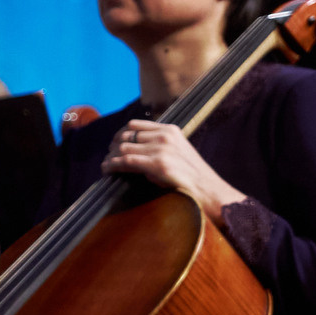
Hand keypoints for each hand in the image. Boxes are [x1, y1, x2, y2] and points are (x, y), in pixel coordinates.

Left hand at [101, 120, 246, 220]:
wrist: (209, 189)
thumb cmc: (192, 175)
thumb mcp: (177, 151)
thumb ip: (158, 146)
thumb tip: (132, 150)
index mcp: (170, 130)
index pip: (135, 125)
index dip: (120, 134)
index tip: (115, 143)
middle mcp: (164, 136)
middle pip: (126, 135)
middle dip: (113, 146)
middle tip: (109, 156)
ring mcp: (161, 149)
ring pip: (123, 147)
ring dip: (111, 156)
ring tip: (106, 165)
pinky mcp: (158, 164)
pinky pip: (126, 161)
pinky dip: (113, 165)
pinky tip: (107, 169)